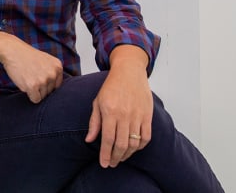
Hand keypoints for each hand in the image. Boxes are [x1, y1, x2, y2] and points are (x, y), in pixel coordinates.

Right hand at [0, 33, 63, 102]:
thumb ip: (52, 73)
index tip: (39, 76)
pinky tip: (25, 83)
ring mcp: (43, 80)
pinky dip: (30, 95)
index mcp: (58, 67)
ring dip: (34, 91)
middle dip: (40, 88)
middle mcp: (53, 73)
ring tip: (28, 77)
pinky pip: (35, 99)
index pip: (56, 86)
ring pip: (42, 96)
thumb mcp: (46, 60)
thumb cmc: (27, 56)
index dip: (46, 84)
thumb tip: (55, 91)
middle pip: (49, 92)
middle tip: (31, 75)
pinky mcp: (33, 86)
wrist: (13, 51)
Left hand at [85, 49, 152, 167]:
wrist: (129, 71)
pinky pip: (146, 137)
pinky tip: (133, 148)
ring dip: (127, 154)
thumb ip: (94, 122)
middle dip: (115, 158)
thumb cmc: (111, 86)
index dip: (105, 154)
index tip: (103, 164)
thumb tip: (89, 140)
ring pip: (134, 143)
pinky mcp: (147, 115)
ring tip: (120, 157)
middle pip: (121, 144)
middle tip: (111, 163)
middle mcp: (124, 114)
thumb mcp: (97, 101)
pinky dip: (140, 146)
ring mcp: (137, 115)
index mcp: (110, 111)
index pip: (107, 139)